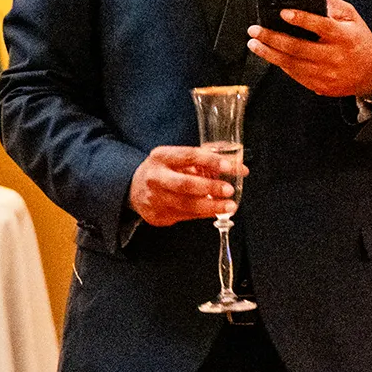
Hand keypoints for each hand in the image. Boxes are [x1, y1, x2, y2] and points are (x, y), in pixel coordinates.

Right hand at [128, 145, 245, 227]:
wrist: (133, 189)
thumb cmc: (164, 170)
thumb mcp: (177, 158)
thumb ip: (206, 158)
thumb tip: (239, 164)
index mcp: (161, 157)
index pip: (188, 156)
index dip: (210, 160)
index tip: (229, 165)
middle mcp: (156, 177)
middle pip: (185, 184)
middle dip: (210, 187)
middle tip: (229, 190)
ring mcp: (155, 198)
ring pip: (186, 205)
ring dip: (212, 206)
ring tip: (230, 206)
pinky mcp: (158, 216)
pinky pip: (186, 216)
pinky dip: (204, 214)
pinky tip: (217, 211)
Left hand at [248, 0, 371, 97]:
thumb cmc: (358, 40)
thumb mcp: (353, 18)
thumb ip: (333, 6)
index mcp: (344, 37)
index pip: (322, 26)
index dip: (302, 19)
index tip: (284, 13)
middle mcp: (334, 57)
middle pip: (298, 48)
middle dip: (272, 37)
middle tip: (255, 29)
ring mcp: (326, 74)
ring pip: (291, 64)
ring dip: (269, 53)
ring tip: (254, 43)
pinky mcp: (320, 86)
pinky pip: (295, 75)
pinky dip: (280, 64)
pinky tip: (270, 54)